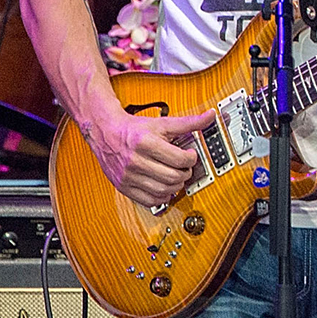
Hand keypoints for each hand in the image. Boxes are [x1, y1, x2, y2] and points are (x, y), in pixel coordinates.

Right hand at [86, 108, 212, 207]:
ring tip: (176, 176)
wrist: (105, 132)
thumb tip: (210, 116)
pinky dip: (162, 197)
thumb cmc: (134, 129)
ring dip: (176, 186)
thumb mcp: (163, 122)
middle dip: (185, 173)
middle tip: (185, 167)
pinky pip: (149, 201)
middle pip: (173, 177)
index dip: (192, 158)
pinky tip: (164, 187)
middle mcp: (135, 161)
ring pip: (163, 191)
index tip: (190, 155)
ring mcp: (128, 176)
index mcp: (145, 143)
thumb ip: (189, 122)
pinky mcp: (123, 186)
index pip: (180, 160)